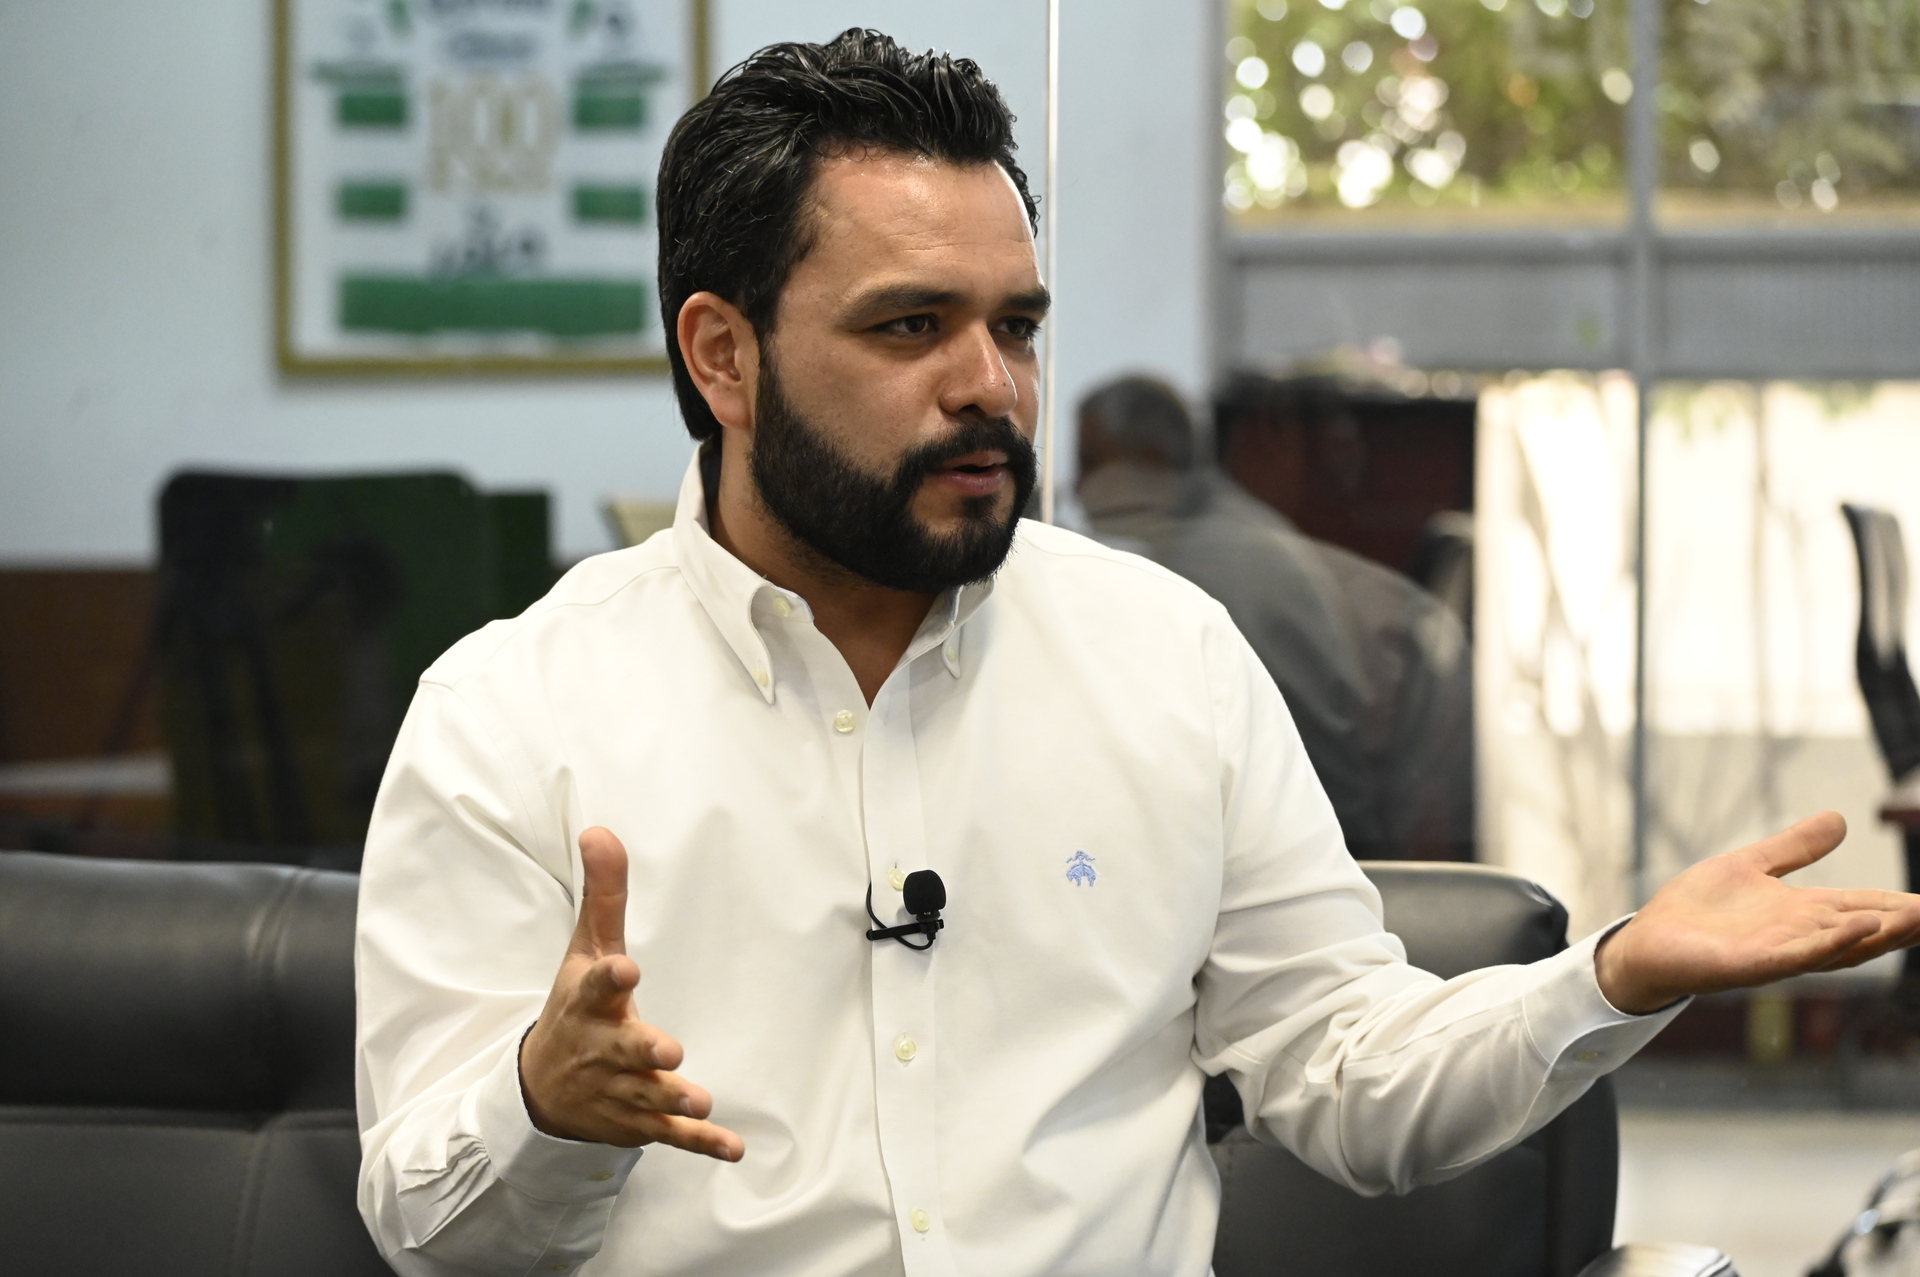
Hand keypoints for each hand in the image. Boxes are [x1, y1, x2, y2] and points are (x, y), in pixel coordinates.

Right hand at [518, 827, 743, 1158]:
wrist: (545, 1089)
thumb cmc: (577, 1008)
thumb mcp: (585, 950)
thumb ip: (603, 894)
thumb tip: (600, 830)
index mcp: (588, 1003)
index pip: (595, 986)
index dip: (608, 978)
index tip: (624, 967)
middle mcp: (602, 1049)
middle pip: (624, 1050)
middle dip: (643, 1052)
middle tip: (668, 1051)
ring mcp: (621, 1090)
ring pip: (648, 1097)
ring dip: (672, 1101)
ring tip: (698, 1100)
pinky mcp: (640, 1122)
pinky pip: (671, 1137)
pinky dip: (701, 1143)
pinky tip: (732, 1146)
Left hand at [1596, 811, 1919, 1013]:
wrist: (1647, 942)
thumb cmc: (1696, 911)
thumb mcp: (1751, 866)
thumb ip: (1795, 847)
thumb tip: (1840, 819)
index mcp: (1802, 913)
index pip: (1864, 906)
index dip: (1901, 904)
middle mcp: (1798, 935)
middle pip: (1864, 929)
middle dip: (1905, 922)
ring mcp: (1778, 952)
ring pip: (1840, 945)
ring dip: (1880, 933)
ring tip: (1918, 917)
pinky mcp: (1750, 964)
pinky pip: (1797, 955)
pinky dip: (1829, 943)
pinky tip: (1859, 928)